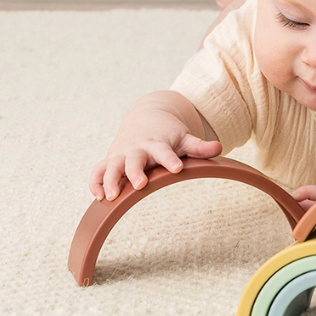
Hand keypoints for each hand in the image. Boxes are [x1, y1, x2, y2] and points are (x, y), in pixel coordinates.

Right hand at [89, 91, 221, 201]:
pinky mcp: (111, 160)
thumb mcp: (185, 138)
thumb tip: (220, 147)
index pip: (164, 152)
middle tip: (140, 184)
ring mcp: (122, 154)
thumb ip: (200, 147)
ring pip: (111, 166)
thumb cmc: (168, 134)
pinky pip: (98, 170)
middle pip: (133, 160)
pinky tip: (97, 197)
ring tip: (110, 196)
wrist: (146, 118)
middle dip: (135, 172)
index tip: (177, 168)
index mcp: (158, 144)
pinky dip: (95, 182)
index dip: (170, 160)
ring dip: (110, 180)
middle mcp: (137, 149)